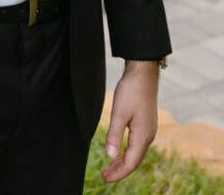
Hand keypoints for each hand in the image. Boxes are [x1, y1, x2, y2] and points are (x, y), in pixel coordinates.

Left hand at [101, 60, 159, 182]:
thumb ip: (114, 135)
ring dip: (123, 161)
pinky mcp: (146, 123)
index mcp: (142, 136)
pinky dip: (127, 152)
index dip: (118, 173)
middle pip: (134, 160)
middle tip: (105, 176)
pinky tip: (119, 151)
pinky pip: (137, 144)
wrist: (143, 73)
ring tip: (110, 167)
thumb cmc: (131, 91)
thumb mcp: (119, 113)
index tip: (105, 178)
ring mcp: (148, 130)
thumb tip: (110, 156)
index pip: (131, 162)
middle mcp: (148, 136)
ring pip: (136, 153)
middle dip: (120, 170)